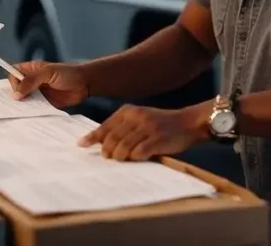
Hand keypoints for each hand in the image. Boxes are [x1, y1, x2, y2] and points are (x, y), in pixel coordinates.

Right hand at [8, 61, 88, 107]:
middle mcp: (32, 82)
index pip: (13, 74)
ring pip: (24, 100)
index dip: (13, 82)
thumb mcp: (48, 73)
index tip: (18, 91)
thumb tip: (16, 93)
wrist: (85, 84)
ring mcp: (37, 93)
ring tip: (24, 111)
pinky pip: (34, 109)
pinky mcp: (44, 104)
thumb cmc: (68, 73)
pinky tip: (32, 116)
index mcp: (31, 70)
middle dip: (15, 97)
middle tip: (17, 104)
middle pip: (16, 89)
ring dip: (23, 106)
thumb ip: (32, 80)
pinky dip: (32, 113)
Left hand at [79, 102, 210, 161]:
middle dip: (107, 151)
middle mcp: (137, 117)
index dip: (94, 137)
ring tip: (121, 160)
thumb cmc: (161, 125)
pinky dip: (135, 158)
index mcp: (129, 111)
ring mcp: (147, 127)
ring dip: (120, 157)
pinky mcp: (158, 139)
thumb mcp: (140, 120)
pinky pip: (139, 152)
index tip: (82, 145)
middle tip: (108, 158)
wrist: (188, 123)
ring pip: (123, 146)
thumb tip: (100, 143)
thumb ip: (122, 128)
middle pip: (112, 138)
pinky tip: (137, 159)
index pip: (106, 126)